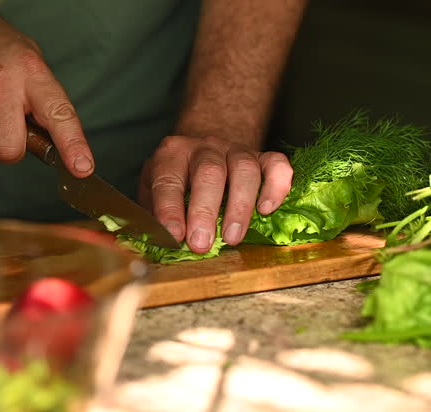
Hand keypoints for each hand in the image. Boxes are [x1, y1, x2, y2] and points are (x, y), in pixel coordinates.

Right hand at [0, 13, 93, 176]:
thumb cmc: (4, 53)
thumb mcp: (34, 70)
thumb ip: (45, 107)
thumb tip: (55, 147)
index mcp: (31, 73)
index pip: (58, 115)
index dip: (72, 145)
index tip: (81, 167)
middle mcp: (0, 83)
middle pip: (9, 149)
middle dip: (11, 145)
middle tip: (10, 122)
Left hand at [138, 135, 292, 252]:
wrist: (203, 149)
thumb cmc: (177, 178)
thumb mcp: (153, 190)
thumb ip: (153, 213)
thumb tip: (156, 244)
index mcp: (171, 154)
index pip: (169, 180)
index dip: (170, 209)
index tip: (174, 236)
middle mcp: (204, 147)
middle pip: (209, 172)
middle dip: (205, 211)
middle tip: (201, 244)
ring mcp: (235, 149)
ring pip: (244, 169)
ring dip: (239, 206)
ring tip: (232, 238)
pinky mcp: (262, 157)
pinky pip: (276, 165)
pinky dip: (276, 186)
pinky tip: (267, 210)